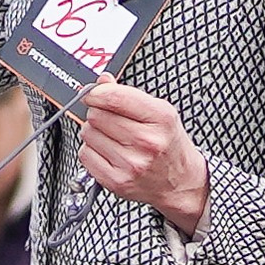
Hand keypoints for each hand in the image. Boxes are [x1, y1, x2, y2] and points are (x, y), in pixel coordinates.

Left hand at [76, 81, 208, 234]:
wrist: (179, 182)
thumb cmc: (168, 145)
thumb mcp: (160, 113)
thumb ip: (129, 94)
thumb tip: (103, 82)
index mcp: (160, 119)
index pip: (115, 97)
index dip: (97, 92)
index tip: (92, 93)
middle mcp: (147, 142)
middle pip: (97, 115)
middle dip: (99, 113)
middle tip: (111, 120)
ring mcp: (131, 163)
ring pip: (88, 133)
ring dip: (95, 133)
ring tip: (113, 138)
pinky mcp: (117, 181)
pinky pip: (85, 155)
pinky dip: (91, 151)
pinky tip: (108, 152)